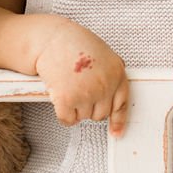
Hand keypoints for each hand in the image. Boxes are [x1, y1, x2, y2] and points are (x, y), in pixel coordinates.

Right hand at [34, 20, 129, 136]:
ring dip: (74, 108)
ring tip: (68, 87)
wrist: (51, 39)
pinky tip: (59, 98)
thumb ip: (110, 74)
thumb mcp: (103, 54)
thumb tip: (114, 97)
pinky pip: (67, 119)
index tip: (116, 133)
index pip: (121, 104)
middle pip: (100, 115)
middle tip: (78, 91)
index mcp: (117, 73)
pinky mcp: (67, 99)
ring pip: (83, 117)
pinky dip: (63, 114)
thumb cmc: (73, 44)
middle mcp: (105, 85)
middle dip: (89, 107)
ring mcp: (87, 93)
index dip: (118, 121)